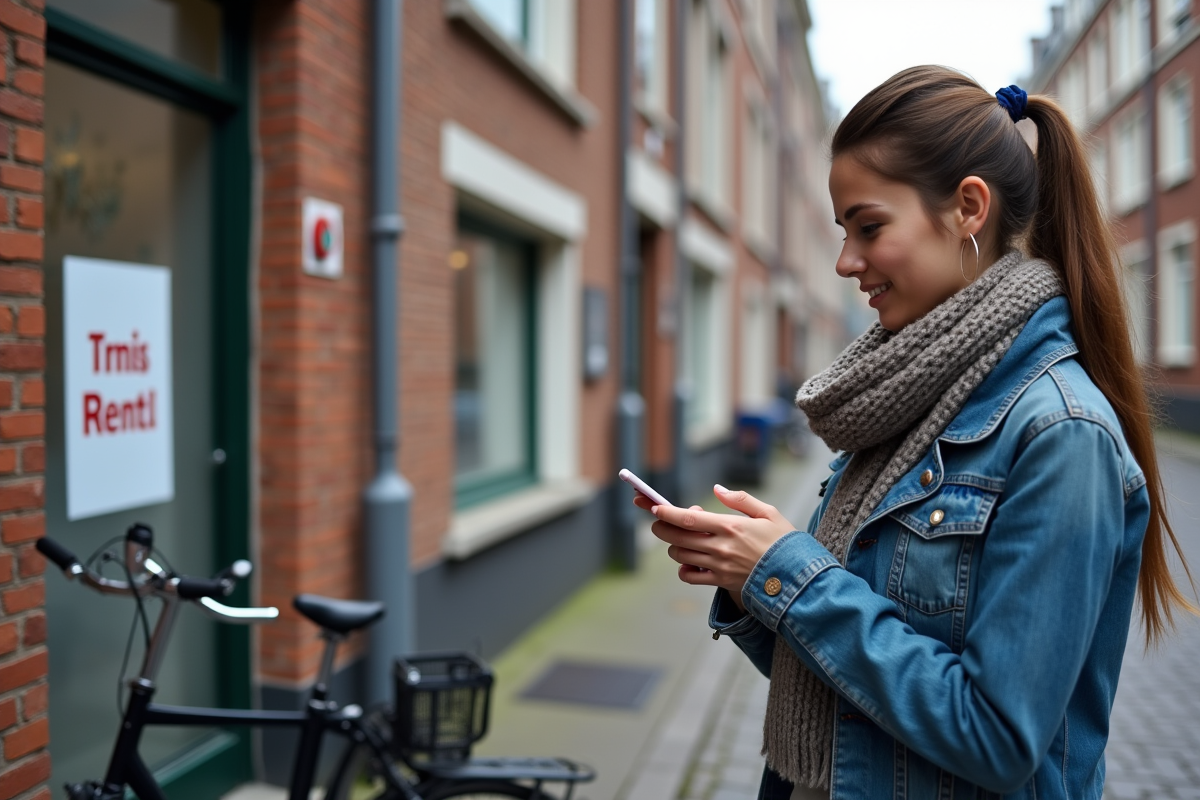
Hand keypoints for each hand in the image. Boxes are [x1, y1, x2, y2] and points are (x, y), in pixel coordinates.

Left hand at [633, 486, 795, 604]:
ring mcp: (719, 566)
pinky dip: (684, 569)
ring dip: (674, 546)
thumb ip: (741, 499)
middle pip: (677, 537)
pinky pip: (690, 577)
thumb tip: (717, 490)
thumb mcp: (769, 512)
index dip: (666, 512)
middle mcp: (720, 547)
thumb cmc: (784, 542)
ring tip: (682, 539)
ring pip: (680, 556)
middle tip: (658, 521)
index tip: (654, 507)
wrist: (797, 577)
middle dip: (661, 527)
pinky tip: (690, 562)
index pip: (688, 518)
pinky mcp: (720, 583)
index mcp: (730, 526)